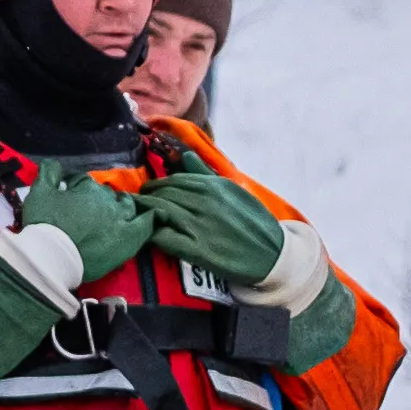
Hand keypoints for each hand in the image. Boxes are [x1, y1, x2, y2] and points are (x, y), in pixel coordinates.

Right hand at [16, 173, 151, 284]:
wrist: (52, 256)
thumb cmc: (44, 223)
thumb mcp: (38, 192)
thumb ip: (48, 173)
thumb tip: (54, 164)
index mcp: (87, 187)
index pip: (85, 182)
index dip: (77, 188)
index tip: (70, 196)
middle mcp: (107, 200)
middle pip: (107, 194)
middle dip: (100, 198)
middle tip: (92, 208)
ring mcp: (120, 220)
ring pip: (128, 206)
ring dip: (125, 204)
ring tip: (122, 207)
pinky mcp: (127, 240)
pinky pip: (146, 225)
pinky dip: (152, 218)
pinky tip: (157, 215)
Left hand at [137, 163, 289, 290]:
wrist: (272, 254)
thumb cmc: (252, 221)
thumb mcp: (233, 190)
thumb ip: (206, 173)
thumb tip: (185, 156)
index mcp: (212, 185)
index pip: (172, 180)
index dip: (156, 186)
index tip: (149, 192)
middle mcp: (204, 202)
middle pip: (162, 194)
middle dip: (146, 198)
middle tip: (138, 205)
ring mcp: (200, 225)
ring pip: (160, 211)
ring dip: (146, 213)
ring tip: (139, 218)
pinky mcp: (198, 251)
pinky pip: (164, 237)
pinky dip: (153, 234)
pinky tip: (151, 235)